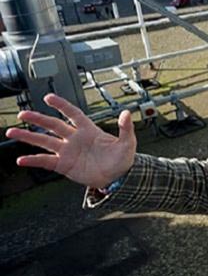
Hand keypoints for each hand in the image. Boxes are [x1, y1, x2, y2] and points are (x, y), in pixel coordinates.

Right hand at [6, 94, 135, 188]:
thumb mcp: (127, 142)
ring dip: (28, 137)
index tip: (48, 98)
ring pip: (45, 141)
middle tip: (23, 114)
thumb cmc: (123, 158)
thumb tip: (127, 113)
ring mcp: (67, 151)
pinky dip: (33, 160)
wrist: (118, 177)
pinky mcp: (64, 165)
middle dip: (38, 119)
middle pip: (53, 125)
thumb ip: (125, 128)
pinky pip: (45, 161)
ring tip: (12, 132)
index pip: (72, 114)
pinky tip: (21, 160)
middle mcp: (75, 139)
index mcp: (89, 130)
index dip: (61, 105)